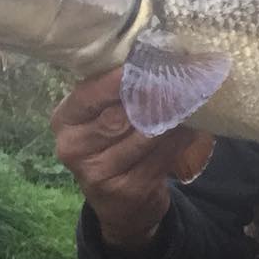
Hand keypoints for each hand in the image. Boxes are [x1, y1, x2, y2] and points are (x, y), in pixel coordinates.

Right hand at [51, 68, 193, 251]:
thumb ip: (116, 90)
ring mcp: (99, 173)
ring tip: (192, 97)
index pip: (91, 95)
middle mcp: (74, 148)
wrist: (119, 201)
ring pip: (144, 137)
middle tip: (181, 77)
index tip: (149, 62)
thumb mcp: (100, 115)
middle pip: (119, 117)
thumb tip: (154, 57)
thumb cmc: (112, 142)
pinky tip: (193, 125)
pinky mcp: (127, 190)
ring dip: (172, 116)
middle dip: (153, 96)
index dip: (121, 79)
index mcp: (65, 120)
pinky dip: (180, 138)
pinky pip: (161, 157)